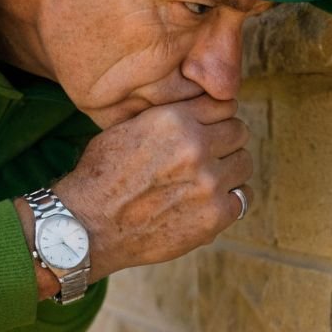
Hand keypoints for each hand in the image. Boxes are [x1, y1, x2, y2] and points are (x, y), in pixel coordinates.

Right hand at [54, 95, 252, 280]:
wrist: (87, 226)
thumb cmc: (99, 176)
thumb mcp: (126, 129)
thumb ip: (166, 118)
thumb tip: (195, 111)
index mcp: (174, 120)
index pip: (222, 105)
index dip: (214, 117)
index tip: (208, 127)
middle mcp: (196, 147)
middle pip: (239, 131)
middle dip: (224, 141)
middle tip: (208, 155)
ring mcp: (208, 183)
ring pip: (244, 163)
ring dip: (229, 169)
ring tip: (206, 179)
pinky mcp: (214, 216)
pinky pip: (242, 198)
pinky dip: (228, 200)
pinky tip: (207, 202)